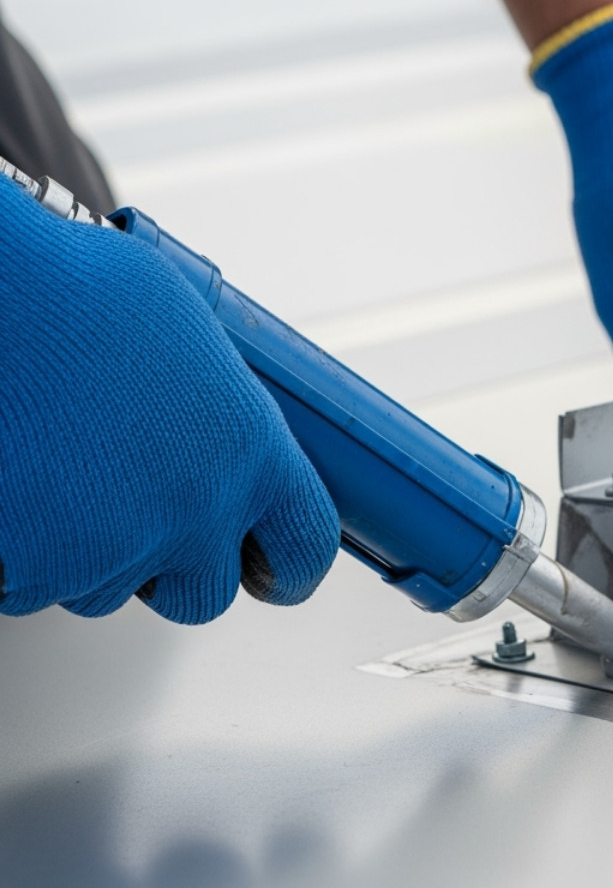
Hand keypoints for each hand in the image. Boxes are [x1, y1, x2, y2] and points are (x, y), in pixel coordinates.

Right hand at [0, 179, 338, 622]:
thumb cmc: (70, 293)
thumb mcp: (184, 334)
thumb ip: (215, 408)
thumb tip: (217, 430)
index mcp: (251, 447)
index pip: (308, 544)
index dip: (290, 568)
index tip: (272, 574)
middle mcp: (199, 506)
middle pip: (203, 594)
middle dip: (170, 573)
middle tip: (133, 521)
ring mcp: (120, 546)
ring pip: (105, 589)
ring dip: (83, 553)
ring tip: (53, 471)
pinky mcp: (43, 568)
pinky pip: (30, 586)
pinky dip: (18, 553)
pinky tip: (14, 486)